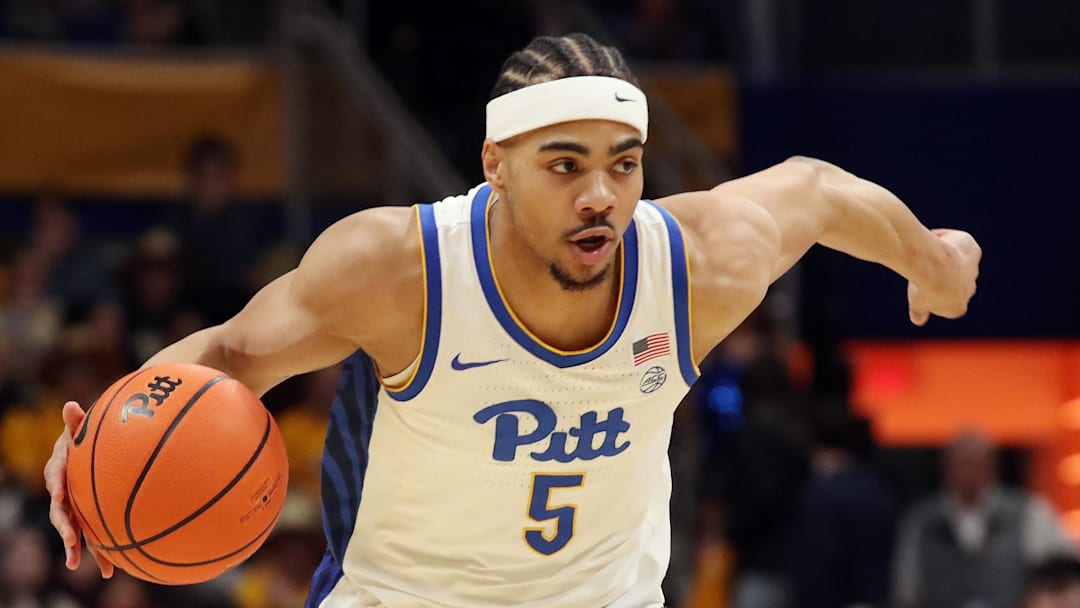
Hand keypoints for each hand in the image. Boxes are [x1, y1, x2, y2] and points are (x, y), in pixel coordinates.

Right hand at [44, 401, 114, 577]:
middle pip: (61, 512)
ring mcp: (74, 505)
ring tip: (80, 565)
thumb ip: (76, 421)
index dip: (57, 487)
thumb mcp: (80, 428)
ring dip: (76, 547)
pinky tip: (110, 570)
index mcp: (60, 469)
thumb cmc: (84, 436)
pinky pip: (92, 533)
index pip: (56, 479)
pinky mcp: (87, 515)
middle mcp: (63, 491)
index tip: (58, 496)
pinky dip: (99, 551)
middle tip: (70, 542)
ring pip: (74, 528)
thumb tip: (70, 405)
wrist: (86, 450)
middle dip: (65, 528)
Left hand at [908, 228, 981, 325]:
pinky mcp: (973, 250)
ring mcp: (973, 270)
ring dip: (945, 257)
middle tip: (923, 268)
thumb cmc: (923, 285)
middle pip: (954, 281)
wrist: (933, 266)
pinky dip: (948, 238)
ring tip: (927, 253)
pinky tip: (934, 237)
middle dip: (940, 274)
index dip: (932, 291)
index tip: (921, 284)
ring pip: (958, 261)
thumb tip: (918, 320)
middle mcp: (970, 290)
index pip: (945, 302)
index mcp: (957, 308)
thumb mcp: (916, 303)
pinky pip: (960, 242)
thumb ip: (919, 312)